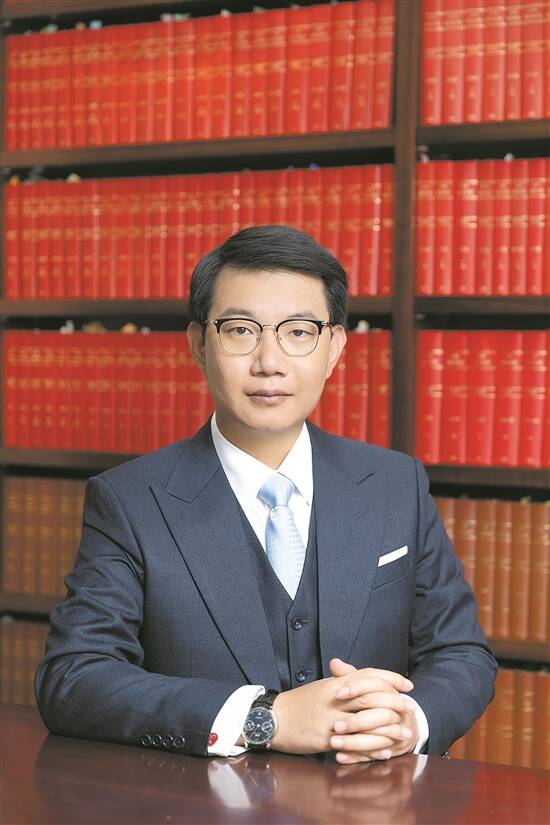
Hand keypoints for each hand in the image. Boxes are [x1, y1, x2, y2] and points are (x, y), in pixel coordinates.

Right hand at [270, 663, 413, 755]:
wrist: (274, 718)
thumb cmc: (299, 703)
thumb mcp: (321, 688)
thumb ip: (342, 682)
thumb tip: (363, 678)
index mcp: (335, 683)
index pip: (368, 675)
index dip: (390, 678)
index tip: (407, 683)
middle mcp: (335, 698)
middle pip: (371, 696)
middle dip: (394, 702)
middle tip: (411, 707)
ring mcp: (330, 718)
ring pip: (366, 721)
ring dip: (389, 728)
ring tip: (405, 733)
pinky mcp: (325, 738)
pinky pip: (354, 743)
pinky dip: (372, 748)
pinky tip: (385, 751)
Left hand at [327, 659, 418, 763]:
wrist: (404, 724)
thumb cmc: (378, 702)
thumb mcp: (366, 687)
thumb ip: (350, 675)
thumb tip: (334, 663)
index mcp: (391, 692)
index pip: (375, 686)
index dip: (356, 688)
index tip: (338, 693)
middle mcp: (397, 712)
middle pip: (378, 716)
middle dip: (355, 722)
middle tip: (335, 725)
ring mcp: (396, 732)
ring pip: (376, 739)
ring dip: (353, 742)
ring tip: (333, 742)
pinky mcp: (390, 749)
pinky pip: (373, 755)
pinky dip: (356, 757)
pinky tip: (340, 757)